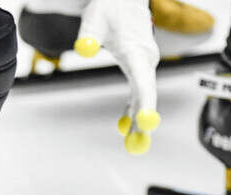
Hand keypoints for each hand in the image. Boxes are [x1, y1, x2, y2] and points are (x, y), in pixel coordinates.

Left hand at [74, 0, 160, 154]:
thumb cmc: (109, 7)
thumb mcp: (94, 18)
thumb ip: (88, 35)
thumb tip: (83, 50)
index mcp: (137, 50)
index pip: (143, 81)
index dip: (145, 103)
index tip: (147, 123)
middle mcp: (146, 58)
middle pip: (146, 93)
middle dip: (142, 120)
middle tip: (134, 145)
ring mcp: (145, 62)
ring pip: (144, 93)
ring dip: (138, 117)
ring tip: (129, 141)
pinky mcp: (141, 65)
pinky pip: (140, 89)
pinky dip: (134, 106)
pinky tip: (126, 123)